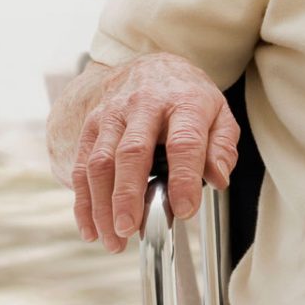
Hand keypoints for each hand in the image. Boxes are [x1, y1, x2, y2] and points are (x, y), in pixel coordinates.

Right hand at [71, 52, 239, 249]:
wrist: (149, 65)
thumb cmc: (186, 97)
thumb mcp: (218, 114)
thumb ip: (222, 147)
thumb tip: (218, 178)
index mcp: (183, 102)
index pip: (184, 142)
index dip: (184, 178)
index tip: (185, 210)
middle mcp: (144, 105)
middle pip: (132, 151)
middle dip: (128, 194)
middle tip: (131, 228)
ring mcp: (112, 114)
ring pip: (100, 162)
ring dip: (102, 206)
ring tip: (115, 240)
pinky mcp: (91, 125)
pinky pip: (82, 166)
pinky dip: (83, 202)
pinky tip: (91, 229)